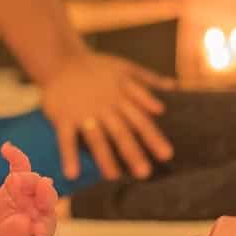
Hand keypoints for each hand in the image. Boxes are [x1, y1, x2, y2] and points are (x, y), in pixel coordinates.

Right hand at [0, 143, 57, 235]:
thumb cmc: (19, 234)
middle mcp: (43, 204)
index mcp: (45, 223)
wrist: (11, 222)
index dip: (42, 227)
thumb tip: (23, 222)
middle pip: (46, 197)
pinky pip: (20, 164)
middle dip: (42, 194)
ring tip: (13, 181)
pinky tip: (6, 148)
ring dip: (25, 179)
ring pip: (33, 180)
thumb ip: (21, 233)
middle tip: (40, 188)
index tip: (38, 230)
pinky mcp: (20, 177)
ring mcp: (33, 188)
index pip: (47, 224)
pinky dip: (15, 155)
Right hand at [40, 51, 173, 180]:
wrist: (60, 58)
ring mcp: (83, 112)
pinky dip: (69, 156)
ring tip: (113, 177)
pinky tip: (73, 174)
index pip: (141, 119)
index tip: (167, 155)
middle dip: (133, 152)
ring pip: (96, 137)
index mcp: (121, 97)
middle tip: (144, 173)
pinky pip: (66, 138)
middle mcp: (105, 106)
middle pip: (121, 131)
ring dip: (104, 157)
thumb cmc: (97, 67)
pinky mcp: (63, 117)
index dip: (154, 136)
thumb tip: (174, 86)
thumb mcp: (125, 67)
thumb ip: (149, 79)